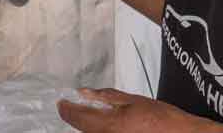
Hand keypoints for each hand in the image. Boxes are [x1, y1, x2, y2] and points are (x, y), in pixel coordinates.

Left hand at [58, 89, 222, 132]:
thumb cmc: (161, 117)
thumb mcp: (134, 100)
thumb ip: (108, 97)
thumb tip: (85, 92)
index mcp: (110, 125)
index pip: (77, 118)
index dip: (66, 110)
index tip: (61, 102)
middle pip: (82, 130)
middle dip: (75, 117)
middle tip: (71, 105)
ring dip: (86, 125)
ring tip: (86, 113)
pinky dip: (97, 130)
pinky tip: (103, 122)